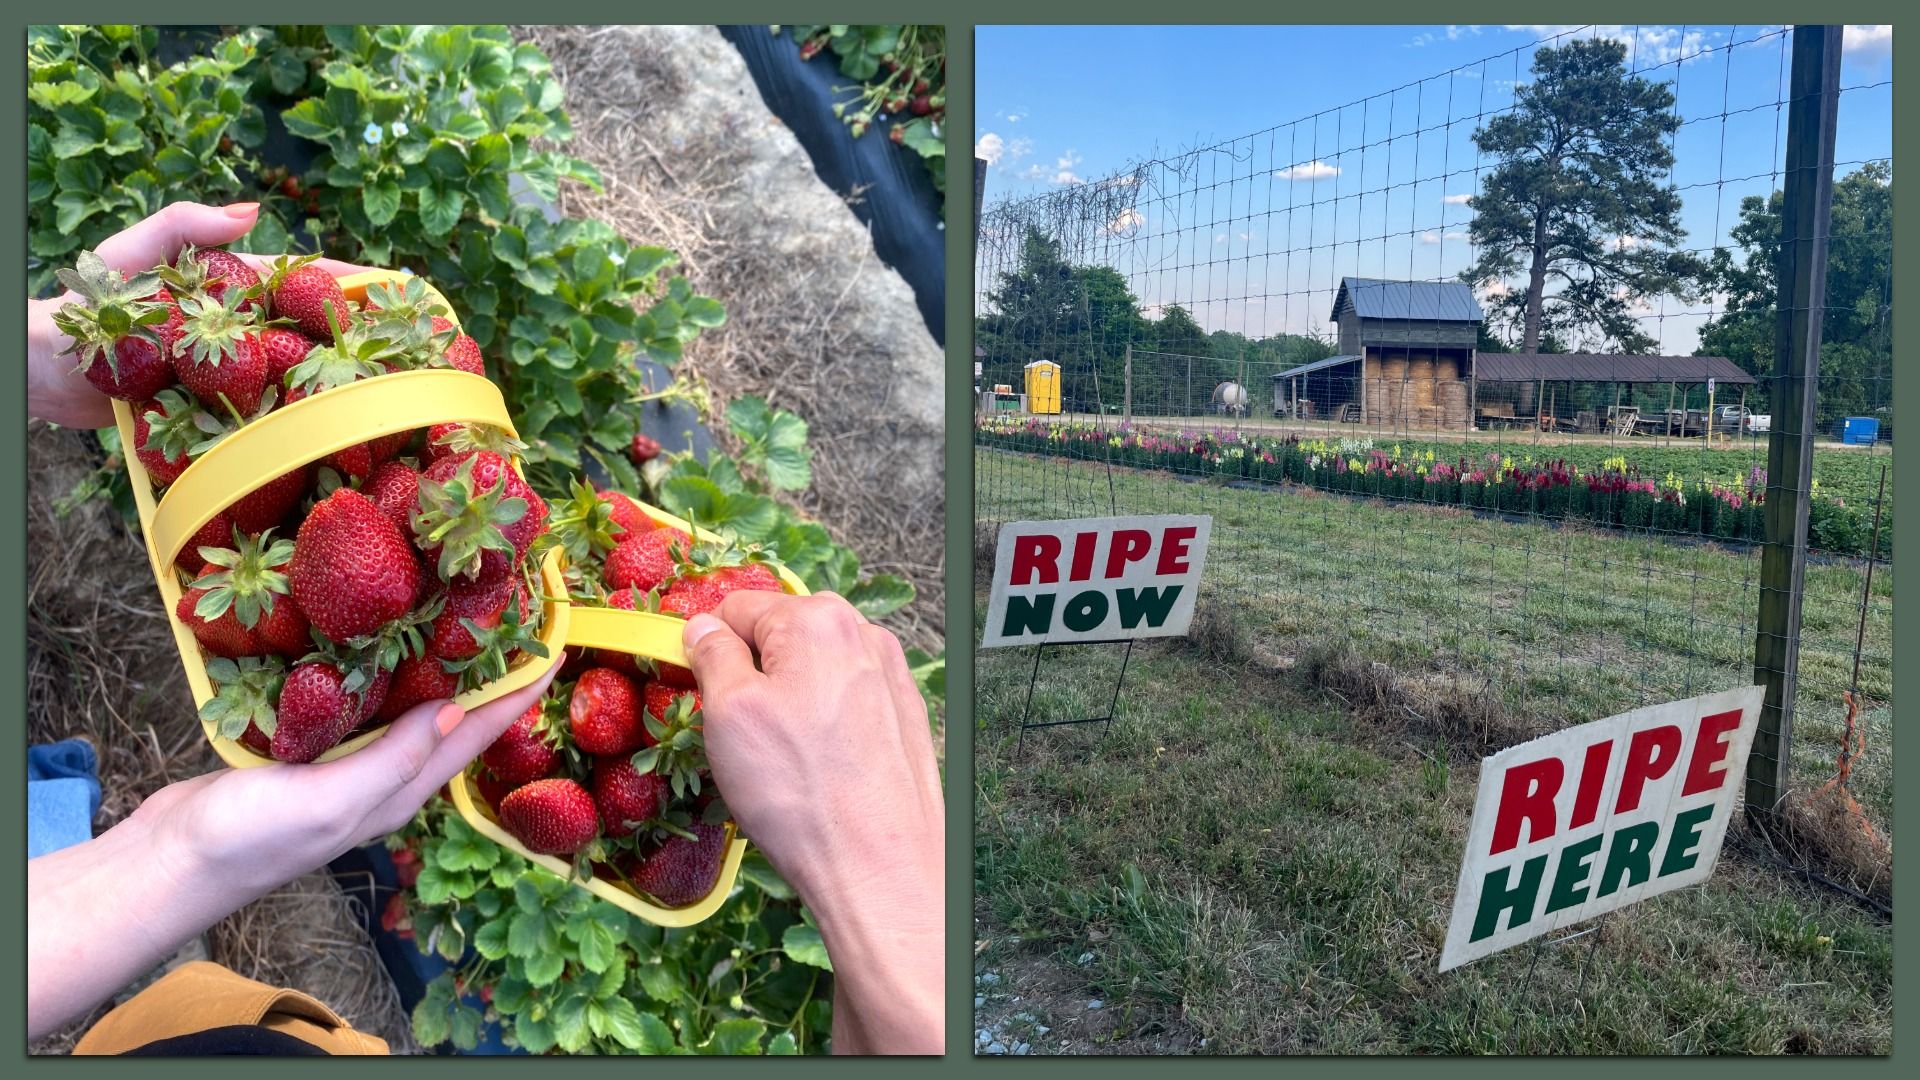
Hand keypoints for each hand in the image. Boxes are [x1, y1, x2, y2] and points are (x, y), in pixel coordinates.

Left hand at [27, 200, 376, 428]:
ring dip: (339, 394)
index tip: (400, 289)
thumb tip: (256, 214)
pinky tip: (328, 444)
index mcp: (232, 294)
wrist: (45, 367)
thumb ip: (187, 226)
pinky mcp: (211, 421)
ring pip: (295, 384)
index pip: (302, 283)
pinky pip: (257, 426)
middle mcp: (240, 337)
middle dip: (362, 341)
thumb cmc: (89, 304)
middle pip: (313, 336)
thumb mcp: (134, 252)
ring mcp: (229, 380)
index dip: (350, 283)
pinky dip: (291, 434)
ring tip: (390, 401)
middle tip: (413, 352)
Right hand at [27, 663, 556, 1038]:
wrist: (171, 861)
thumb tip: (461, 709)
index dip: (520, 694)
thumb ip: (394, 759)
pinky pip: (360, 703)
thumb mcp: (331, 800)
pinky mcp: (309, 747)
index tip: (558, 647)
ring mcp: (347, 762)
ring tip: (467, 617)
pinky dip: (381, 672)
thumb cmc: (250, 839)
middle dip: (493, 673)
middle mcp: (385, 776)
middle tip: (521, 618)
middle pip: (455, 718)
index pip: (478, 735)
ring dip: (441, 668)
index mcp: (401, 790)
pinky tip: (381, 642)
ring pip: (410, 708)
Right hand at [684, 593, 942, 1054]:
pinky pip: (845, 702)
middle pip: (782, 636)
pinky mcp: (905, 716)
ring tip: (778, 759)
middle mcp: (864, 635)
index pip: (738, 608)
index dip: (706, 645)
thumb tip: (702, 628)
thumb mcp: (729, 714)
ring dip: (788, 700)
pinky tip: (816, 767)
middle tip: (736, 732)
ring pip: (814, 671)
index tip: (694, 686)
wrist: (880, 865)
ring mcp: (891, 676)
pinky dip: (823, 723)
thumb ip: (712, 654)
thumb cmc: (800, 791)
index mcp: (817, 619)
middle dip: (751, 674)